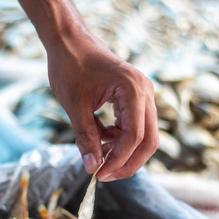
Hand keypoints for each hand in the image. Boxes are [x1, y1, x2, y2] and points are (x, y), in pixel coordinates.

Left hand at [17, 0, 158, 180]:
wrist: (70, 42)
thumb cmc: (70, 67)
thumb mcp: (75, 106)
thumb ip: (85, 138)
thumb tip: (92, 168)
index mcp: (132, 89)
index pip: (134, 136)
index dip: (118, 160)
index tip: (100, 174)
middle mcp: (145, 91)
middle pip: (149, 140)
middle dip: (128, 162)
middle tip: (105, 175)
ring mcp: (143, 94)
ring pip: (145, 135)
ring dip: (124, 151)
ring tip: (98, 156)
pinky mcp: (136, 97)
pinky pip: (136, 126)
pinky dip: (120, 138)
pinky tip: (101, 137)